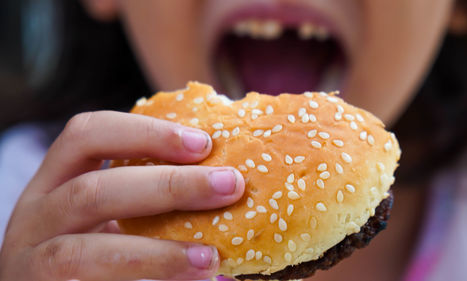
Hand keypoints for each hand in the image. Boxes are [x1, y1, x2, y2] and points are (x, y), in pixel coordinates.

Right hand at [0, 111, 243, 280]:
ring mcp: (30, 259)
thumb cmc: (99, 247)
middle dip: (167, 186)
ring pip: (84, 252)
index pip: (88, 134)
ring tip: (210, 258)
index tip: (203, 143)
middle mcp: (36, 214)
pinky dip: (144, 278)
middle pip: (91, 190)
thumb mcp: (116, 213)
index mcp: (57, 179)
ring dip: (157, 254)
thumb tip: (225, 181)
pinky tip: (189, 278)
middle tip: (230, 185)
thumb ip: (151, 199)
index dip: (146, 132)